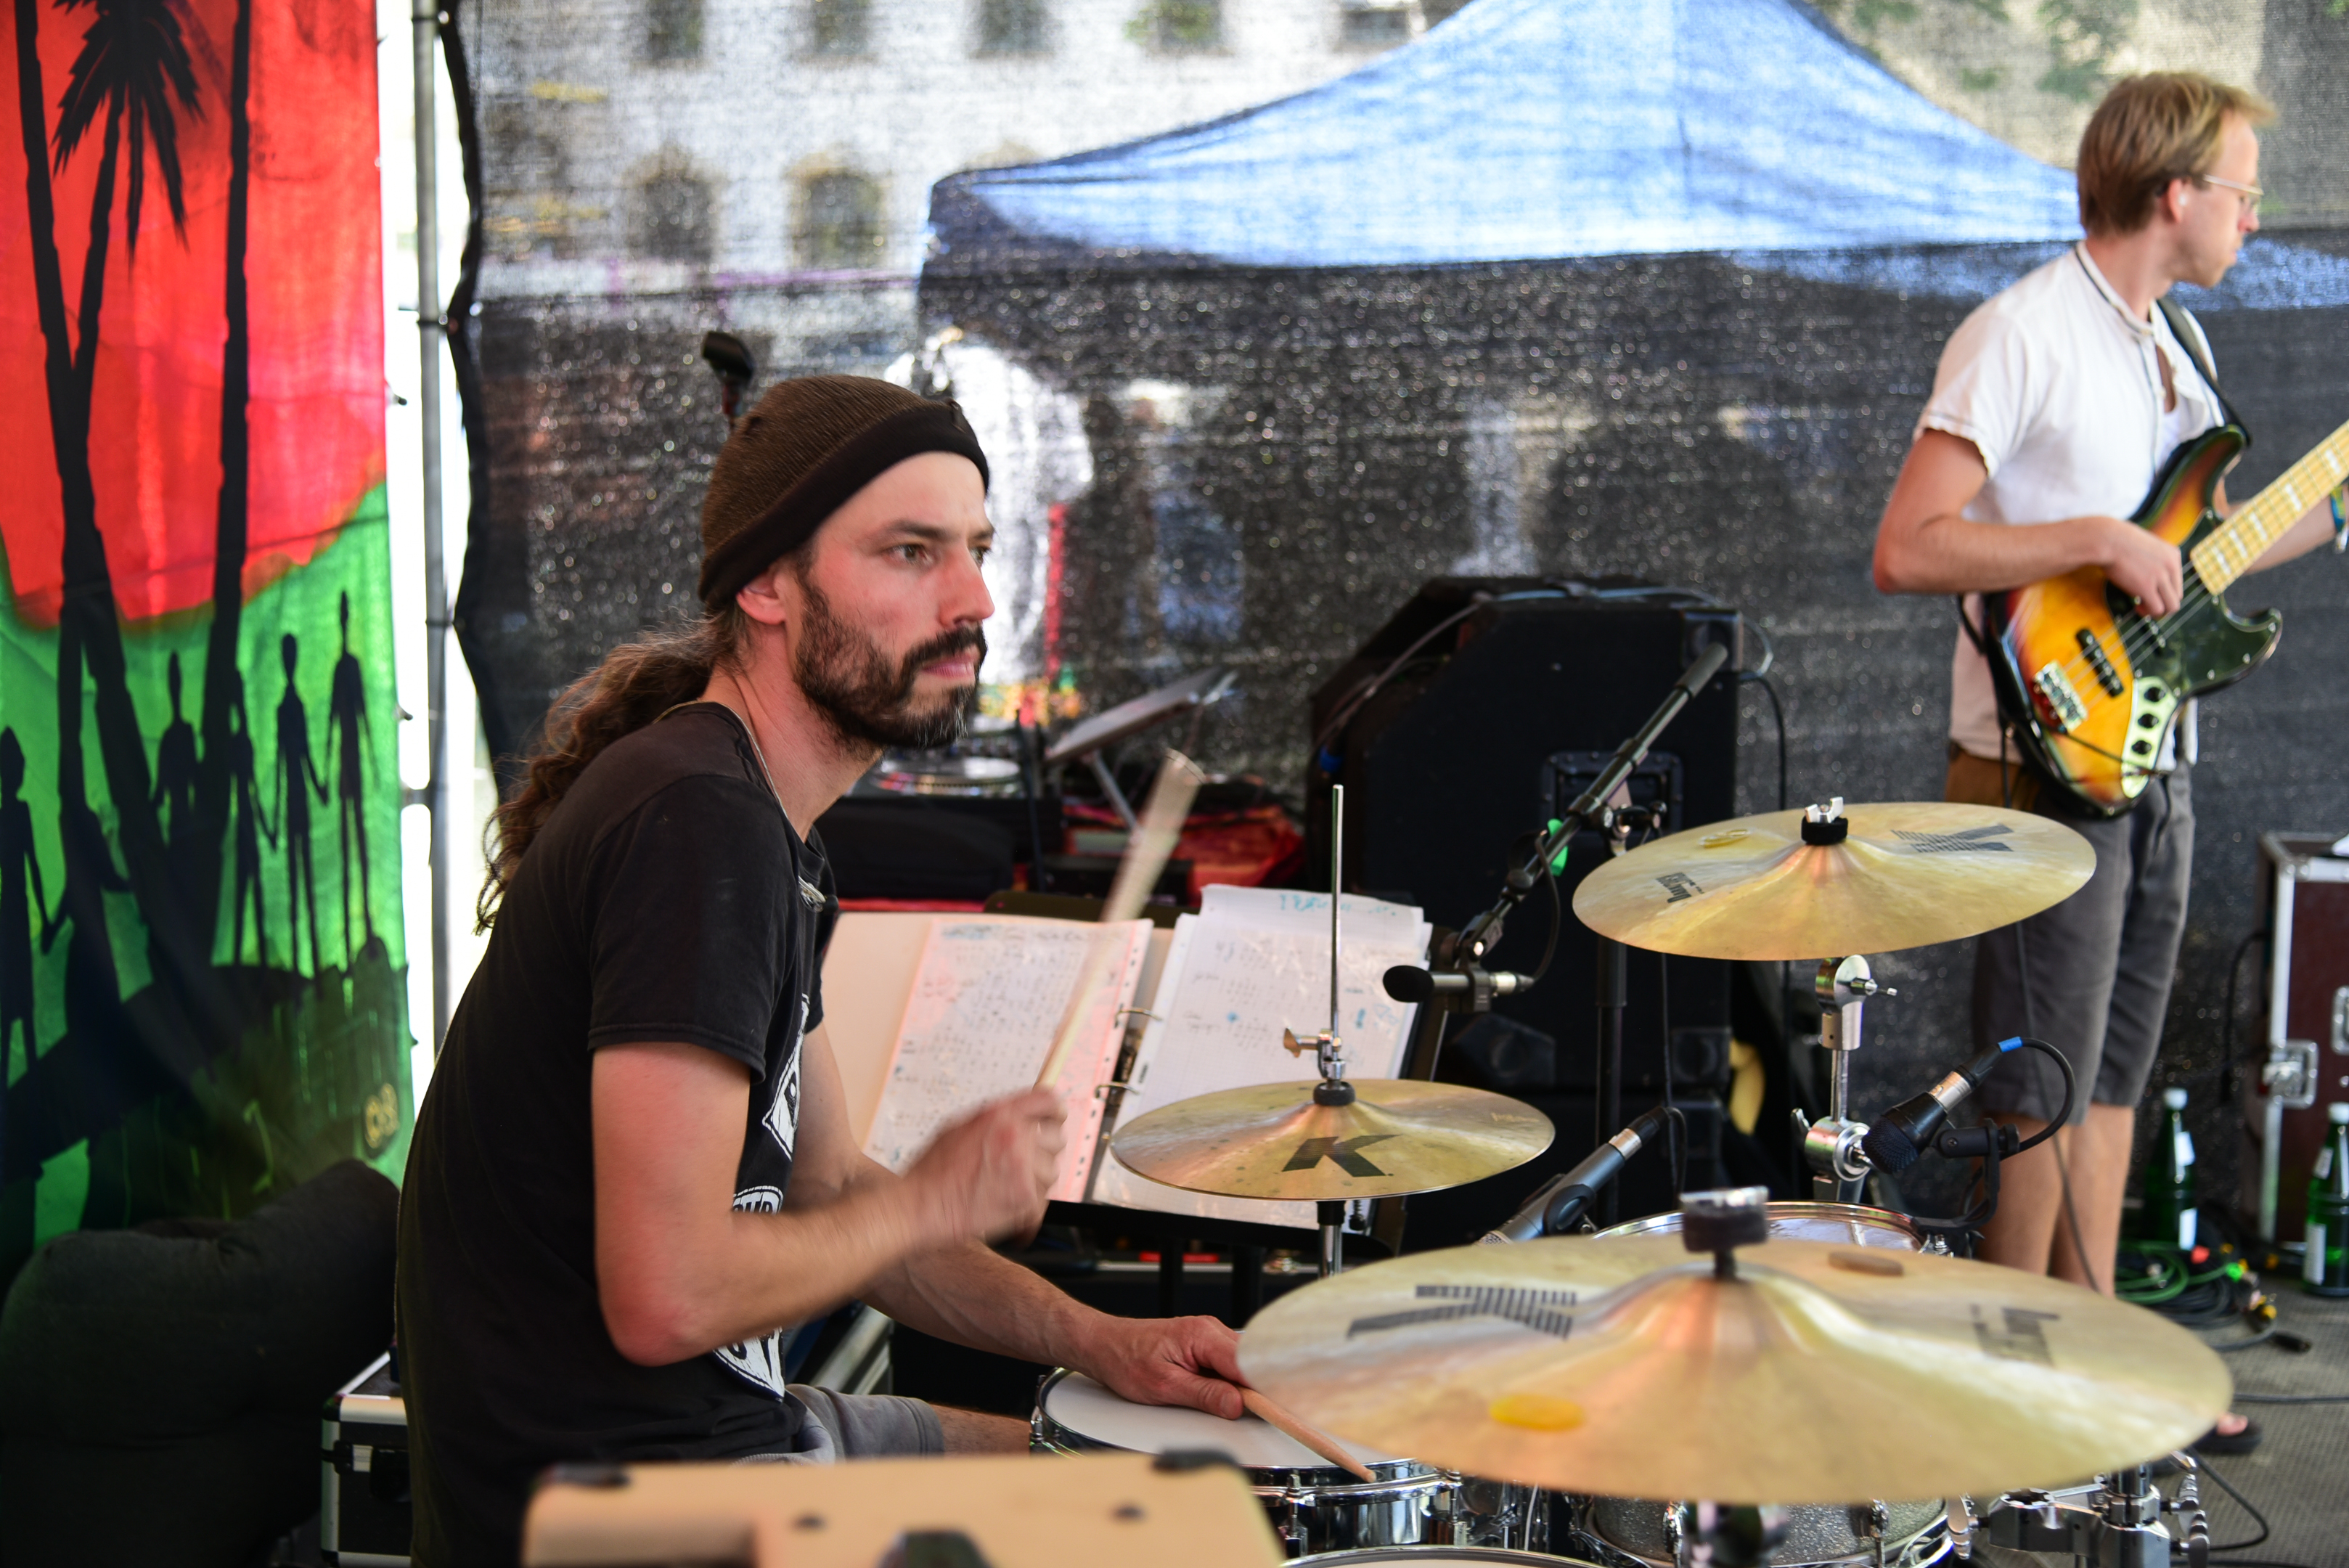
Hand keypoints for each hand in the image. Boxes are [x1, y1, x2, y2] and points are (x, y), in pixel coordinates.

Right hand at [901, 1088, 1063, 1245]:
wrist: (919, 1206)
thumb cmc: (932, 1171)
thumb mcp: (958, 1126)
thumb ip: (994, 1118)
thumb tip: (1019, 1113)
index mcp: (999, 1113)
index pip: (1048, 1100)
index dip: (1054, 1112)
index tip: (1053, 1121)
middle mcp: (1015, 1134)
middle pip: (1057, 1137)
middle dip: (1045, 1152)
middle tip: (1025, 1164)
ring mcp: (1022, 1165)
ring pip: (1051, 1172)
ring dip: (1035, 1182)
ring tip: (1006, 1189)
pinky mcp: (1025, 1196)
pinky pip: (1042, 1202)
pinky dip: (1027, 1211)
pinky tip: (1006, 1209)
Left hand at [1077, 1313, 1246, 1419]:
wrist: (1103, 1345)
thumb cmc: (1125, 1360)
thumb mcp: (1164, 1386)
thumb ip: (1204, 1395)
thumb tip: (1236, 1405)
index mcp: (1203, 1335)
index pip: (1246, 1363)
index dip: (1259, 1389)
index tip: (1268, 1411)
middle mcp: (1210, 1330)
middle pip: (1247, 1364)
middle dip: (1249, 1390)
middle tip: (1245, 1416)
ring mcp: (1208, 1336)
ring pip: (1238, 1366)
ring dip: (1236, 1387)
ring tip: (1223, 1406)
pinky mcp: (1203, 1346)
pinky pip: (1225, 1365)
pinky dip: (1225, 1382)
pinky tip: (1216, 1395)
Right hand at [2094, 516, 2184, 615]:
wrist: (2106, 539)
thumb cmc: (2117, 540)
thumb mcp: (2143, 545)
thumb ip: (2151, 557)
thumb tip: (2145, 570)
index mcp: (2173, 555)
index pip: (2178, 582)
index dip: (2164, 591)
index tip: (2149, 592)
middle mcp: (2171, 566)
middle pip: (2177, 596)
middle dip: (2163, 603)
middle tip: (2146, 603)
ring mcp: (2160, 577)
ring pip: (2171, 606)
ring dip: (2158, 612)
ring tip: (2142, 608)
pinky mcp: (2147, 587)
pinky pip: (2156, 609)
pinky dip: (2148, 612)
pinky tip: (2137, 606)